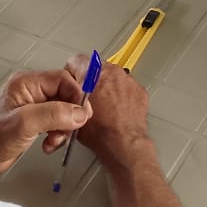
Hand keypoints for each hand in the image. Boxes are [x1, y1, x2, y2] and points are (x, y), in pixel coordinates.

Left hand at [0, 68, 91, 173]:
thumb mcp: (24, 124)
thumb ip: (53, 114)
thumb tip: (79, 113)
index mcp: (28, 83)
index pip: (63, 80)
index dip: (76, 95)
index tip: (83, 114)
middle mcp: (32, 91)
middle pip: (66, 95)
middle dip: (70, 115)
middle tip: (68, 131)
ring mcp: (34, 105)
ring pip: (63, 110)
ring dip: (64, 127)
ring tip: (54, 140)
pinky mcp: (35, 119)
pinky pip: (57, 121)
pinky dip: (57, 134)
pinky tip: (49, 143)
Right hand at [65, 55, 150, 169]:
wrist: (123, 144)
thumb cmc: (101, 133)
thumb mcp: (72, 112)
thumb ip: (69, 97)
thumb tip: (67, 95)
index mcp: (92, 73)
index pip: (76, 62)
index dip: (72, 75)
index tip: (74, 84)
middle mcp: (111, 72)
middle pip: (96, 69)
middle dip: (92, 81)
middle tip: (89, 98)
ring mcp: (127, 80)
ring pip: (113, 77)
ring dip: (108, 87)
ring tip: (105, 106)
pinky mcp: (139, 90)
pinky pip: (127, 87)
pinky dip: (123, 95)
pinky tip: (117, 109)